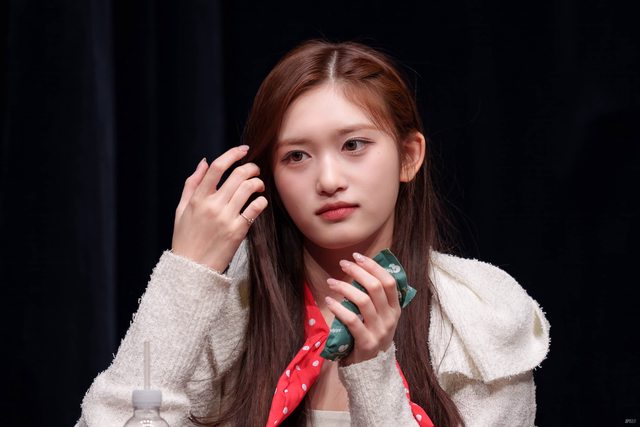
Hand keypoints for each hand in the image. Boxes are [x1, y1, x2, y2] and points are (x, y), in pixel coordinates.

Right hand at [171, 145, 267, 271]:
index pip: (217, 168)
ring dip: (258, 182)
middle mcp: (212, 206)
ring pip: (249, 189)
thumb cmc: (186, 238)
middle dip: (251, 167)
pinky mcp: (238, 231)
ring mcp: (226, 218)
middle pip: (238, 175)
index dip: (232, 154)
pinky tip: (259, 201)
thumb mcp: (181, 209)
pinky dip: (261, 201)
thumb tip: (204, 162)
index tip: (243, 150)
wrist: (192, 268)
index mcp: (197, 199)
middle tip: (255, 169)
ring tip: (258, 185)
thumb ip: (192, 184)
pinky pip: (255, 208)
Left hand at [325, 252, 400, 364]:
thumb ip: (376, 299)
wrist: (371, 370)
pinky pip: (352, 320)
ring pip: (363, 301)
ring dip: (345, 287)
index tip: (358, 256)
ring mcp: (379, 331)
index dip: (374, 266)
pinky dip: (339, 308)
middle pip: (376, 287)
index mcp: (395, 309)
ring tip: (331, 282)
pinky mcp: (366, 343)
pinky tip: (329, 301)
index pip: (389, 281)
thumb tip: (362, 271)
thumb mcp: (381, 318)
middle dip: (358, 272)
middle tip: (343, 264)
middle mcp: (390, 318)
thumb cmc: (372, 337)